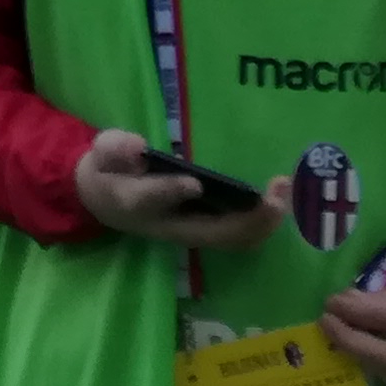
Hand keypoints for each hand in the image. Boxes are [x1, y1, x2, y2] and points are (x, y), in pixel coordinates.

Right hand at [72, 127, 287, 255]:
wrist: (106, 199)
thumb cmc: (107, 174)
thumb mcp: (101, 156)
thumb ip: (115, 149)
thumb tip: (137, 147)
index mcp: (138, 206)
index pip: (154, 202)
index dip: (172, 192)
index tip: (194, 183)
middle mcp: (173, 227)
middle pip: (217, 234)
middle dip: (251, 217)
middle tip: (276, 189)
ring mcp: (194, 231)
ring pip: (235, 238)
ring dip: (264, 220)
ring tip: (284, 190)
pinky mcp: (207, 227)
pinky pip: (241, 233)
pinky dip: (263, 219)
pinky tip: (277, 197)